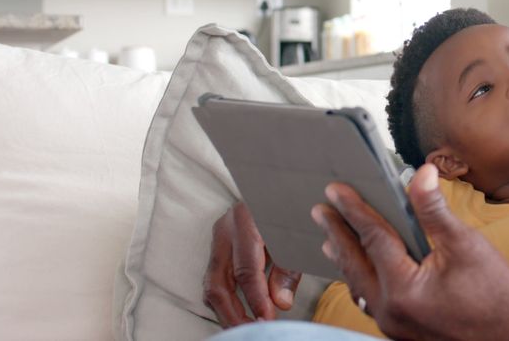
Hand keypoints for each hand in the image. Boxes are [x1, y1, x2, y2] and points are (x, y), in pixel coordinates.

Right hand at [203, 201, 302, 326]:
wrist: (279, 182)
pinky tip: (239, 315)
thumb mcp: (295, 233)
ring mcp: (219, 237)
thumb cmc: (291, 207)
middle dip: (234, 314)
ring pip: (212, 285)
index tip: (267, 320)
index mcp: (247, 220)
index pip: (246, 270)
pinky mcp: (219, 245)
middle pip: (219, 283)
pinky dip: (226, 301)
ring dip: (227, 312)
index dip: (256, 299)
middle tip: (252, 331)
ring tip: (245, 328)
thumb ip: (288, 269)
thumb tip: (280, 303)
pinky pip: (216, 279)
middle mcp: (226, 229)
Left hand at [312, 165, 508, 340]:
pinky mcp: (403, 333)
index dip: (353, 210)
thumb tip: (421, 174)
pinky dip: (363, 282)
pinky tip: (363, 274)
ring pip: (360, 287)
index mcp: (403, 288)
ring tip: (332, 241)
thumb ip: (434, 209)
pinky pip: (372, 303)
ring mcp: (395, 326)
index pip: (371, 238)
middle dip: (337, 234)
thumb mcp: (466, 244)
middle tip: (320, 211)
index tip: (336, 191)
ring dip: (346, 261)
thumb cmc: (495, 293)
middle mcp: (391, 311)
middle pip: (355, 265)